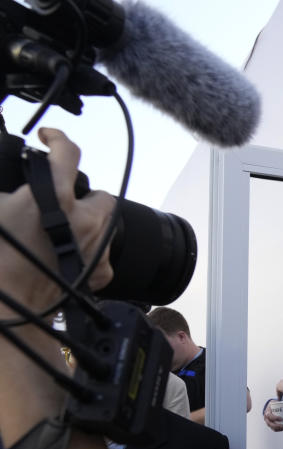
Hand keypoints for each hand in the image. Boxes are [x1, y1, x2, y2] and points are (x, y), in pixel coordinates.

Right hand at [0, 128, 114, 315]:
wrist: (9, 306)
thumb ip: (11, 192)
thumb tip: (16, 190)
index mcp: (57, 197)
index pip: (68, 153)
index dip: (57, 139)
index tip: (50, 138)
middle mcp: (86, 220)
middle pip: (98, 195)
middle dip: (80, 197)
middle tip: (57, 206)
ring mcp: (99, 247)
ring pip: (104, 224)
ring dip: (86, 224)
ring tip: (61, 234)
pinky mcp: (102, 271)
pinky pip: (103, 253)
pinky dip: (89, 252)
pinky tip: (68, 256)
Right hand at [263, 400, 282, 431]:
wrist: (275, 406)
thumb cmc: (277, 403)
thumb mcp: (278, 400)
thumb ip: (281, 395)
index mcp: (267, 410)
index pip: (269, 416)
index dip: (275, 418)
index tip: (282, 418)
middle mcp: (266, 416)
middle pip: (270, 423)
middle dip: (277, 425)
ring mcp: (268, 421)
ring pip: (272, 427)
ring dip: (279, 428)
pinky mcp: (271, 424)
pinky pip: (274, 429)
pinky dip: (279, 430)